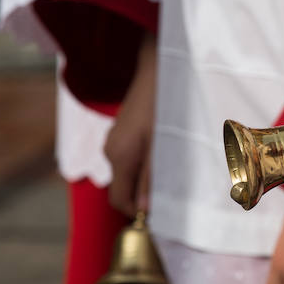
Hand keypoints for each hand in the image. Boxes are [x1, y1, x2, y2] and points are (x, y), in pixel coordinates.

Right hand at [104, 33, 156, 216]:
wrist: (156, 69)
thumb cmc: (164, 105)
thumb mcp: (162, 144)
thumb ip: (152, 177)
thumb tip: (145, 208)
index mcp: (119, 156)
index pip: (119, 200)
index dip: (136, 212)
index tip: (159, 214)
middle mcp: (110, 150)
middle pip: (123, 187)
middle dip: (144, 195)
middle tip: (172, 193)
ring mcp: (113, 140)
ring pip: (128, 172)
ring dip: (146, 178)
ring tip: (171, 170)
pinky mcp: (120, 133)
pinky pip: (129, 158)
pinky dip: (144, 163)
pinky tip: (163, 152)